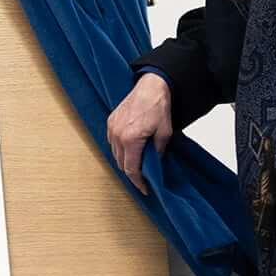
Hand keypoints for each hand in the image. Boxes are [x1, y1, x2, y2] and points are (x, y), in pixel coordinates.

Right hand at [107, 73, 173, 193]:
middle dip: (132, 172)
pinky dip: (120, 150)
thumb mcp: (165, 133)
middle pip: (121, 163)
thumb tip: (155, 163)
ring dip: (125, 161)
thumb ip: (158, 151)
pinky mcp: (110, 121)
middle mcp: (117, 135)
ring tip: (138, 163)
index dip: (138, 181)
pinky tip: (131, 150)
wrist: (150, 86)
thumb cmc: (158, 106)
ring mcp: (112, 128)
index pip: (131, 169)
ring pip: (115, 154)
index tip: (144, 188)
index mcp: (130, 140)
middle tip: (144, 177)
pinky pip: (112, 142)